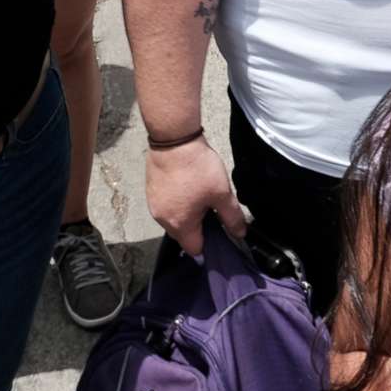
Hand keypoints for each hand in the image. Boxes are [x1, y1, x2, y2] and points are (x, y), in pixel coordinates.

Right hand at [145, 134, 247, 257]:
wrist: (174, 140)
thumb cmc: (197, 168)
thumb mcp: (221, 193)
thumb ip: (232, 217)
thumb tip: (240, 234)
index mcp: (180, 225)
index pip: (195, 250)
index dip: (209, 244)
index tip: (219, 232)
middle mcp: (163, 220)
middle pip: (183, 235)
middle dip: (198, 228)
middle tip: (212, 209)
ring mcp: (153, 205)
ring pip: (174, 220)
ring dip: (186, 214)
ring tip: (199, 195)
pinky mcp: (150, 191)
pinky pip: (166, 206)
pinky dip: (177, 202)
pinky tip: (187, 186)